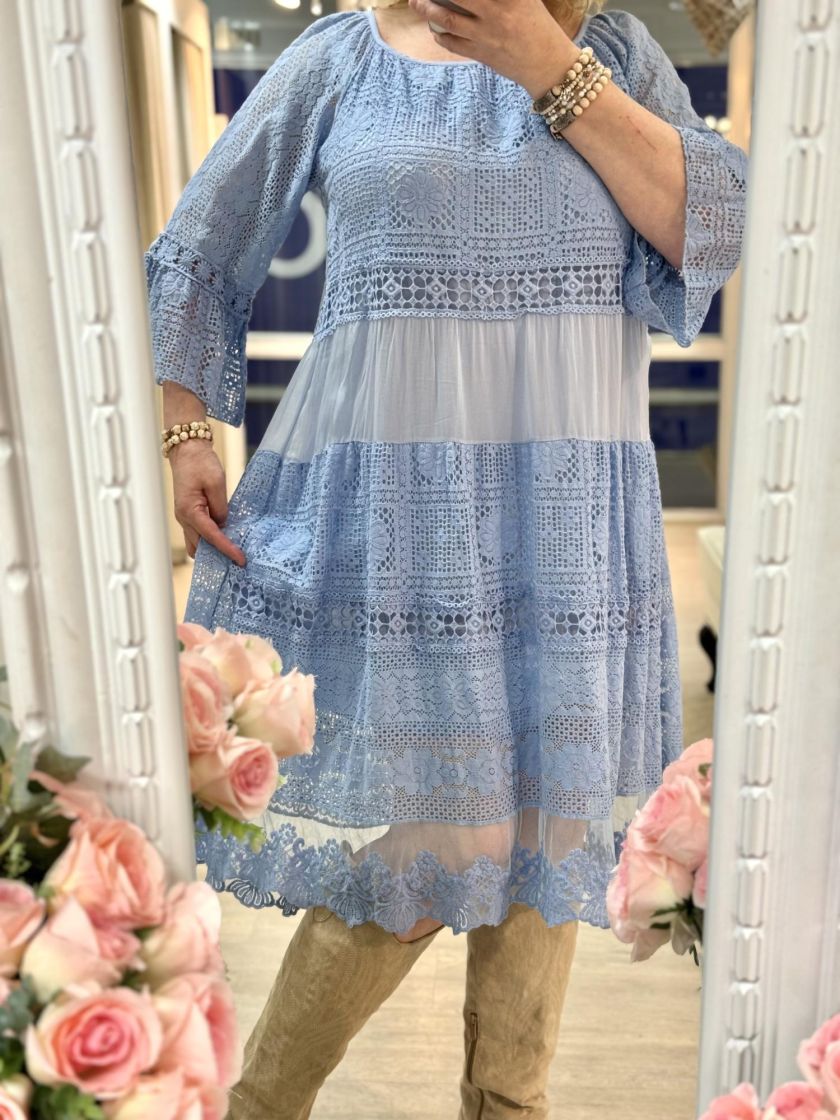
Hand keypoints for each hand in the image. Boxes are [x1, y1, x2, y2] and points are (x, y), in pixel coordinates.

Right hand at [169, 439, 245, 566]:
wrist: (187, 450)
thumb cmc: (201, 463)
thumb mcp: (216, 483)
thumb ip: (220, 507)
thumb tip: (223, 525)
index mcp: (190, 511)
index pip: (211, 537)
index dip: (227, 549)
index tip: (241, 559)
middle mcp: (183, 518)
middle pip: (200, 547)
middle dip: (217, 555)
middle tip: (238, 559)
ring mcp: (184, 517)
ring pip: (196, 544)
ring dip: (211, 550)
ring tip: (232, 552)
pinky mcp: (188, 514)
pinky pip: (197, 534)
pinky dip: (209, 540)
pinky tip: (224, 539)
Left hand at [407, 0, 579, 94]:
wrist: (547, 65)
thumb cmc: (538, 26)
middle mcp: (495, 12)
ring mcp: (486, 35)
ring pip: (448, 20)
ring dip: (428, 11)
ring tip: (416, 3)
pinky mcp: (481, 54)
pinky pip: (453, 44)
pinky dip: (440, 35)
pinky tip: (434, 29)